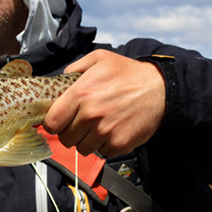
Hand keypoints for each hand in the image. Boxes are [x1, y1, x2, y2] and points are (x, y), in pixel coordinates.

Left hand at [43, 50, 165, 156]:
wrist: (160, 90)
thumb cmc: (129, 74)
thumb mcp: (99, 59)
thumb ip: (74, 68)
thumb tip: (59, 82)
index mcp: (81, 93)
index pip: (52, 122)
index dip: (53, 123)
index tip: (59, 120)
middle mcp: (91, 114)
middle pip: (65, 138)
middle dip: (70, 132)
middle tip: (81, 122)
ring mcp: (105, 131)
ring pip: (81, 148)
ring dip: (86, 140)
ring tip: (98, 126)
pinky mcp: (119, 143)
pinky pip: (101, 152)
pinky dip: (104, 145)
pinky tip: (112, 130)